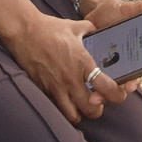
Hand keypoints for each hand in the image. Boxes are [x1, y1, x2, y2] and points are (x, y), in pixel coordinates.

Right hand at [9, 5, 129, 125]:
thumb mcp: (75, 26)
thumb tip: (97, 30)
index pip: (106, 88)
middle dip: (97, 110)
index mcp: (83, 63)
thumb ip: (90, 30)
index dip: (116, 95)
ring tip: (79, 105)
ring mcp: (55, 87)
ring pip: (72, 115)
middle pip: (91, 109)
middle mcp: (71, 79)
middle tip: (96, 103)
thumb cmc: (49, 28)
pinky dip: (62, 108)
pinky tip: (63, 100)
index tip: (118, 94)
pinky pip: (55, 107)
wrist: (24, 31)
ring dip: (79, 113)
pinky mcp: (42, 89)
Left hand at [83, 0, 141, 99]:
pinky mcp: (95, 65)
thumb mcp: (131, 9)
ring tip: (94, 97)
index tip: (131, 84)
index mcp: (137, 55)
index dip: (135, 81)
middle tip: (106, 95)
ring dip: (102, 94)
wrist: (98, 11)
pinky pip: (93, 78)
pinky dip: (89, 85)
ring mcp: (110, 67)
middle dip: (116, 92)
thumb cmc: (119, 11)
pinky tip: (82, 87)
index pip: (140, 72)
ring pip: (107, 85)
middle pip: (123, 84)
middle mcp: (125, 64)